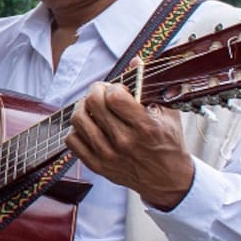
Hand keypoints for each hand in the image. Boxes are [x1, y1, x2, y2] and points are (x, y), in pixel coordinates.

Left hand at [65, 81, 194, 210]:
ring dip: (83, 107)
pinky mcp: (96, 166)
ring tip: (93, 107)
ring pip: (78, 120)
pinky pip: (72, 140)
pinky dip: (77, 129)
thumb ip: (150, 87)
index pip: (114, 97)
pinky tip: (89, 126)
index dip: (114, 87)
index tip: (119, 90)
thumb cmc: (168, 143)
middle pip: (93, 104)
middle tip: (102, 92)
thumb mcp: (167, 113)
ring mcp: (108, 155)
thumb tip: (136, 60)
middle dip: (96, 91)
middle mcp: (124, 142)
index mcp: (145, 127)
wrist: (168, 180)